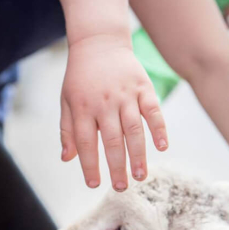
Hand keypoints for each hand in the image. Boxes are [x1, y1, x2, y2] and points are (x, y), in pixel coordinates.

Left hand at [60, 33, 167, 189]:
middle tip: (121, 187)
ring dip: (138, 154)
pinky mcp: (142, 87)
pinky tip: (162, 147)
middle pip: (111, 140)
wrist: (98, 43)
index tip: (94, 184)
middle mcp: (104, 103)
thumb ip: (67, 130)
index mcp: (82, 108)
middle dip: (116, 166)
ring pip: (133, 129)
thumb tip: (67, 159)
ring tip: (140, 175)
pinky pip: (153, 111)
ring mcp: (125, 95)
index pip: (85, 142)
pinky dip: (159, 128)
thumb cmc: (80, 78)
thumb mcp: (66, 101)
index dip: (89, 164)